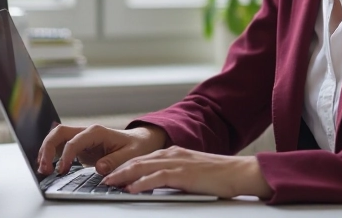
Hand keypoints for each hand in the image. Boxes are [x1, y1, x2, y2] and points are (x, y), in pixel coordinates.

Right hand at [37, 124, 167, 176]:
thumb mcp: (131, 154)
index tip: (62, 171)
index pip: (74, 141)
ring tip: (42, 169)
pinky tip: (48, 167)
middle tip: (45, 168)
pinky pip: (61, 147)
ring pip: (57, 138)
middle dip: (48, 149)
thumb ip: (115, 161)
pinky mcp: (80, 146)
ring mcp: (82, 138)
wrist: (140, 141)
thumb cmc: (136, 146)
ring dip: (47, 151)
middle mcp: (86, 132)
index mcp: (97, 132)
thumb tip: (99, 168)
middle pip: (59, 133)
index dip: (66, 156)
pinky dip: (52, 155)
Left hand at [102, 147, 272, 199]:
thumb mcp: (190, 173)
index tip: (111, 174)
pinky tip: (132, 188)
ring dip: (124, 175)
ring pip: (143, 167)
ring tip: (110, 183)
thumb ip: (172, 176)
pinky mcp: (184, 174)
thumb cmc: (217, 175)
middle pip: (137, 160)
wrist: (238, 172)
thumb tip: (154, 185)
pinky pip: (157, 178)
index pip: (142, 158)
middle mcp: (172, 154)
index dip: (124, 166)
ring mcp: (177, 163)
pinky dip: (142, 183)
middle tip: (103, 178)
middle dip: (118, 169)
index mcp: (173, 153)